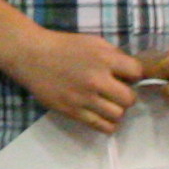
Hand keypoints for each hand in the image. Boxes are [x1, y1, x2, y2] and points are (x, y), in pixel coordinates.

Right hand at [6, 23, 151, 131]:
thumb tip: (132, 73)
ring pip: (117, 115)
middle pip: (130, 99)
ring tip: (107, 105)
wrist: (30, 55)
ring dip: (116, 110)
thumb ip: (114, 56)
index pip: (137, 73)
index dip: (133, 75)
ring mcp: (84, 98)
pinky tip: (101, 116)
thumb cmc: (63, 46)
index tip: (124, 76)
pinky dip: (107, 124)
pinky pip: (101, 126)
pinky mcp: (72, 111)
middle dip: (126, 96)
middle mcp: (97, 80)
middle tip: (116, 93)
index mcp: (104, 59)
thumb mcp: (94, 42)